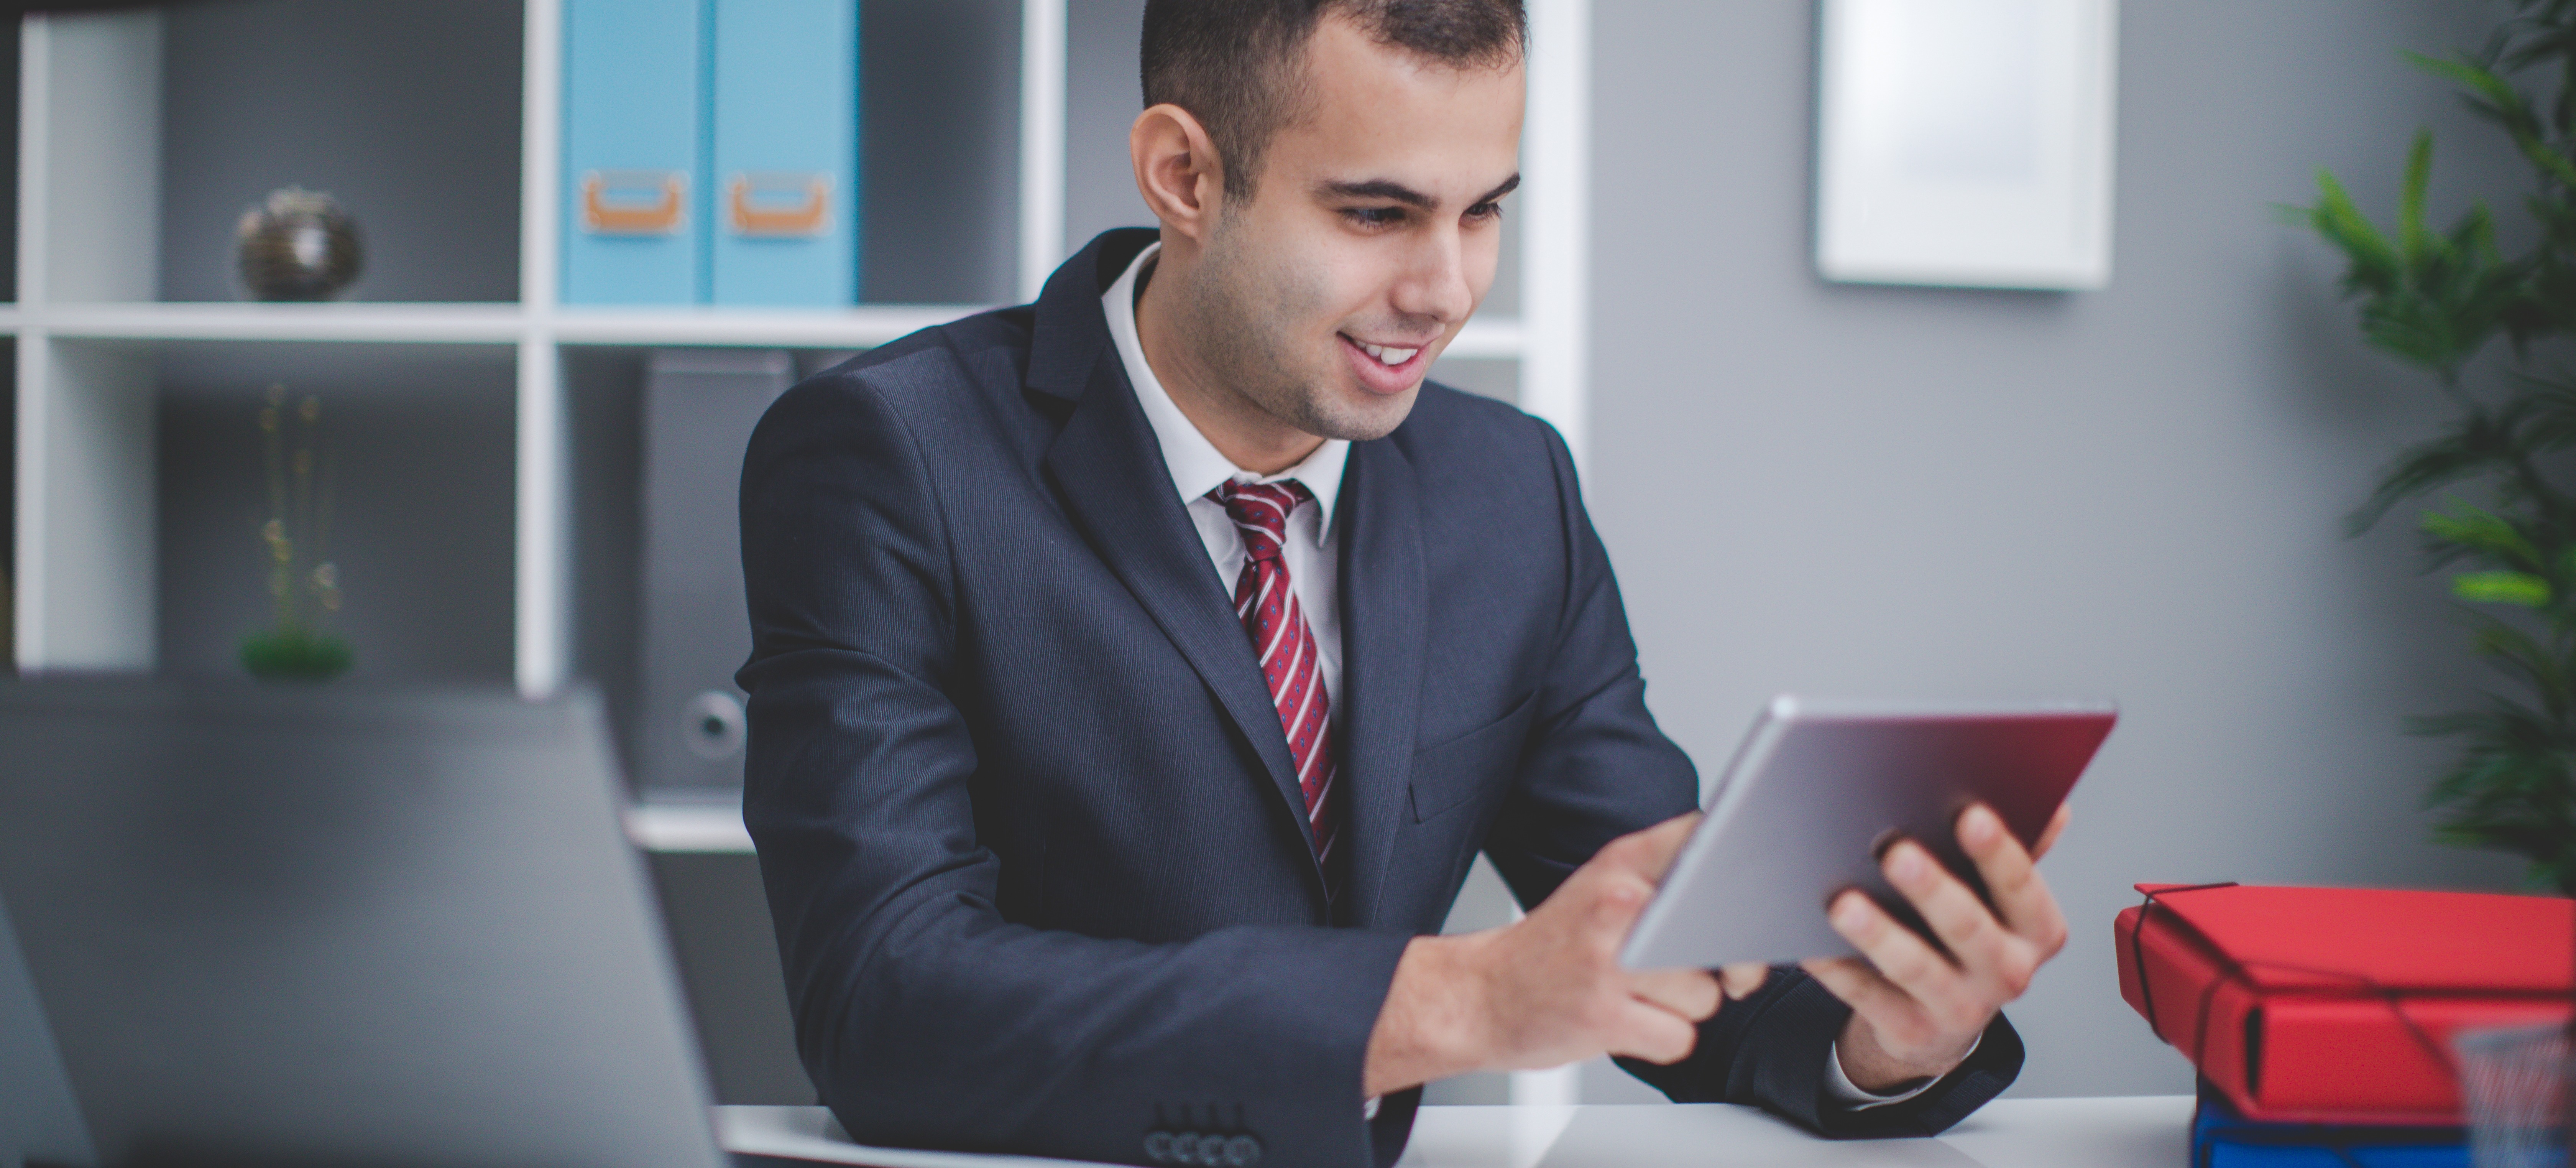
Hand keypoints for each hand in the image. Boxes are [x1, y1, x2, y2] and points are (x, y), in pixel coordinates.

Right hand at [1362, 813, 1720, 1095]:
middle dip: (1711, 961)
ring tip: (1636, 996)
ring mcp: (1609, 960)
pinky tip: (1626, 1023)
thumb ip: (1663, 883)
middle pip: (1719, 933)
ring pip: (1705, 994)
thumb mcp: (1600, 889)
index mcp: (1619, 865)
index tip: (1729, 899)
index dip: (1732, 876)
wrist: (1477, 996)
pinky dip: (1661, 1040)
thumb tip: (1746, 900)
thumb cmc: (1550, 950)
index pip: (1705, 843)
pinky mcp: (1604, 1016)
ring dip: (1681, 1007)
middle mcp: (1616, 903)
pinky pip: (1680, 1037)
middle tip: (1675, 965)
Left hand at [1804, 802, 2071, 1092]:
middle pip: (1968, 927)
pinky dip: (1837, 969)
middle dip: (1932, 889)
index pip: (2021, 887)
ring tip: (1844, 904)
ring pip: (1915, 968)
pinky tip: (1812, 945)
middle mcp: (2007, 973)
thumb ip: (2020, 852)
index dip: (1997, 852)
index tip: (1970, 814)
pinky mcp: (1911, 1029)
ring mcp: (1961, 1008)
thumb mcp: (2004, 901)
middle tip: (1896, 853)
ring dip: (1879, 934)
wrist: (1946, 1020)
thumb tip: (2052, 806)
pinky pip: (1866, 994)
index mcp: (2036, 931)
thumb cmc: (1971, 938)